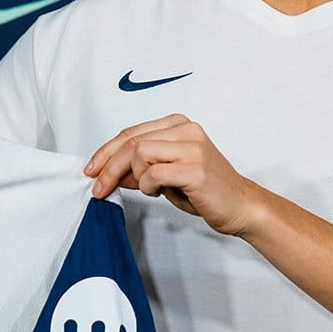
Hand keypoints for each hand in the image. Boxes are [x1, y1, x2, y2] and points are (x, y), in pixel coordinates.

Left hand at [83, 114, 258, 235]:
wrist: (241, 206)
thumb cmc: (205, 190)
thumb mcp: (167, 175)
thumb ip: (141, 168)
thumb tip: (109, 172)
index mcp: (178, 125)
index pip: (131, 133)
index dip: (106, 152)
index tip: (91, 170)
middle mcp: (186, 130)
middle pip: (131, 142)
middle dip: (108, 166)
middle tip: (98, 187)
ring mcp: (193, 147)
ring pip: (140, 153)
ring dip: (135, 177)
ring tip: (150, 189)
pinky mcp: (196, 168)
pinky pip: (154, 173)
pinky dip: (148, 186)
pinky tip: (160, 192)